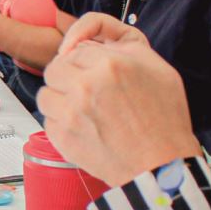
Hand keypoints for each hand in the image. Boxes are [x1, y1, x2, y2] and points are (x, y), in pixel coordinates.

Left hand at [38, 12, 201, 185]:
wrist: (162, 166)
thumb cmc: (165, 121)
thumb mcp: (158, 67)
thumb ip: (124, 47)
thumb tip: (92, 43)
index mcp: (112, 63)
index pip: (78, 48)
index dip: (84, 60)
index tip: (90, 70)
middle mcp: (87, 85)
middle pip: (55, 68)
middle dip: (67, 76)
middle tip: (83, 89)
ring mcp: (72, 113)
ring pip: (45, 95)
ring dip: (60, 100)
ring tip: (81, 110)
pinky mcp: (64, 138)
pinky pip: (47, 121)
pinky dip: (61, 124)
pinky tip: (83, 128)